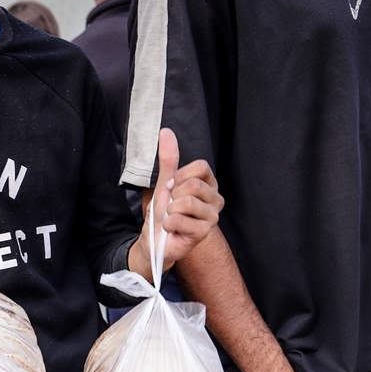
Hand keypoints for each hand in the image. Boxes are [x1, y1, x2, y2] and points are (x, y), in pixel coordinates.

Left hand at [129, 128, 223, 283]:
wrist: (154, 239)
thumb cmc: (162, 213)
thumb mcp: (164, 182)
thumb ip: (168, 159)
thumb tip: (166, 132)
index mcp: (209, 185)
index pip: (202, 167)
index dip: (180, 176)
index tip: (172, 187)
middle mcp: (215, 199)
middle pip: (193, 184)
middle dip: (173, 195)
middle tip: (171, 205)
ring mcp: (212, 217)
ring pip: (187, 202)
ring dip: (171, 210)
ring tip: (172, 217)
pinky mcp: (204, 232)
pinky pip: (181, 219)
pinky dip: (169, 224)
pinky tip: (172, 228)